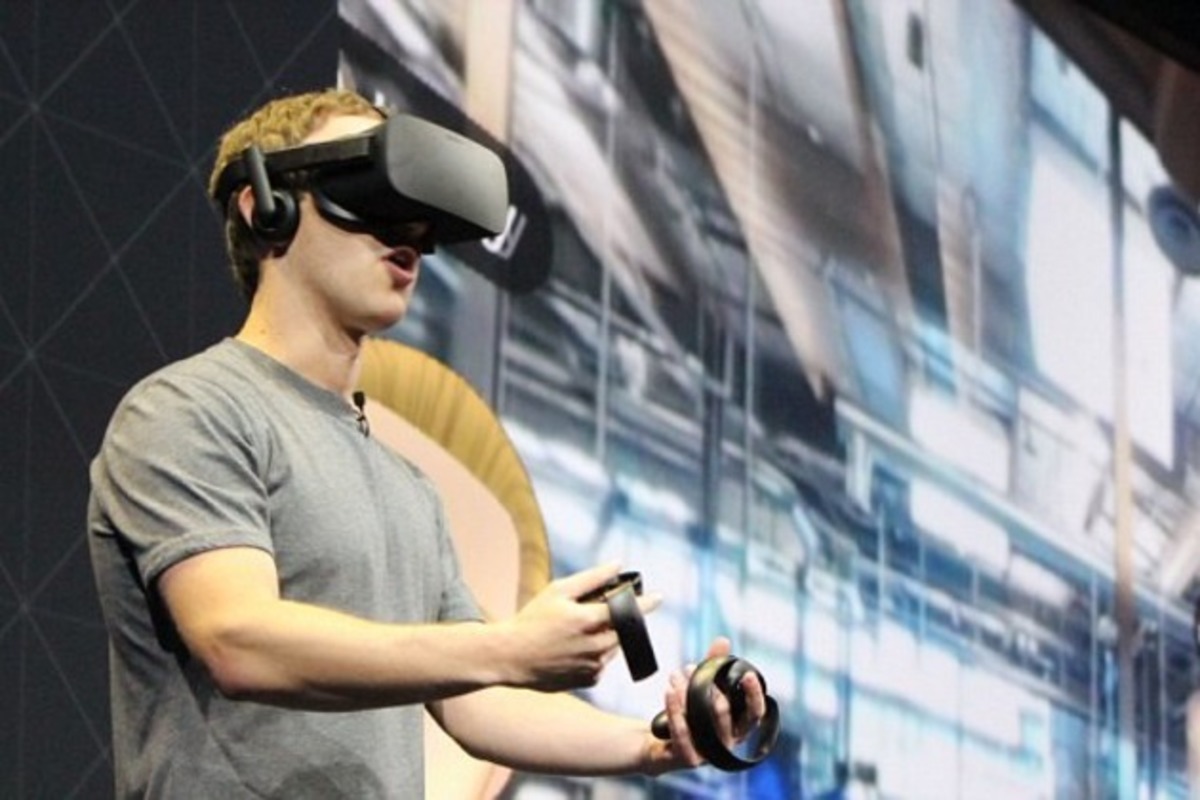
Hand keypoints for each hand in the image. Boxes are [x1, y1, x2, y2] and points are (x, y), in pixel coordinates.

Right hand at [495, 563, 660, 692]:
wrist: (510, 656)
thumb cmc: (532, 619)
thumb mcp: (558, 591)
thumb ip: (591, 578)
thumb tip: (617, 565)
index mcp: (588, 621)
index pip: (628, 610)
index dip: (645, 603)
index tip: (658, 597)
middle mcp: (595, 646)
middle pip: (624, 630)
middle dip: (620, 620)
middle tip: (599, 612)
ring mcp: (593, 666)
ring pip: (614, 647)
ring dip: (607, 636)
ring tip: (577, 632)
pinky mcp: (589, 680)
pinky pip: (602, 662)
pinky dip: (596, 653)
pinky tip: (573, 648)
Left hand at [645, 637, 768, 771]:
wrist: (659, 741)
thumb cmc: (688, 712)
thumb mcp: (701, 686)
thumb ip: (714, 665)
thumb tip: (723, 640)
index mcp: (737, 726)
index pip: (755, 714)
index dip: (754, 696)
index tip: (747, 675)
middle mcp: (726, 742)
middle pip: (727, 716)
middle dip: (710, 688)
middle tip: (691, 667)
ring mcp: (709, 754)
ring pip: (703, 724)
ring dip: (688, 695)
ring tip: (675, 675)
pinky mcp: (688, 759)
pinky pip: (683, 736)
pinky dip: (676, 712)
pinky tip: (669, 692)